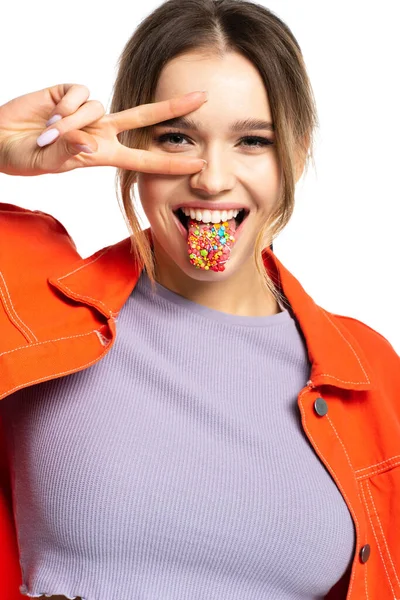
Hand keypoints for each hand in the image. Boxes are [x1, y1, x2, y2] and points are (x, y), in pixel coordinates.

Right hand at [0, 83, 206, 176]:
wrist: (2, 139)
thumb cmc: (27, 157)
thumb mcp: (49, 162)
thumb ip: (69, 152)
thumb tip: (89, 142)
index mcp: (104, 154)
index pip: (145, 158)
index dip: (172, 161)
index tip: (199, 162)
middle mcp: (101, 131)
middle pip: (144, 116)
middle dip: (174, 107)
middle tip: (204, 99)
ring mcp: (88, 111)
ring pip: (97, 106)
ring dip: (71, 121)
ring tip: (48, 133)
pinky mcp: (70, 92)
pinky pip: (79, 92)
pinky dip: (64, 105)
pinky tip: (49, 114)